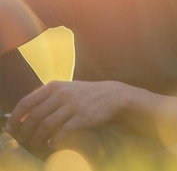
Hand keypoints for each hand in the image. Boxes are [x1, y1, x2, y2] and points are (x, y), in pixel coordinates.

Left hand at [6, 80, 126, 148]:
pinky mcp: (83, 117)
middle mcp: (62, 94)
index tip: (11, 129)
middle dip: (25, 131)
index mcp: (54, 86)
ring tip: (37, 143)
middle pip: (34, 116)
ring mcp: (73, 105)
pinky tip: (53, 143)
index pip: (26, 103)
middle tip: (25, 139)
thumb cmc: (85, 94)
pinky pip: (62, 132)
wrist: (112, 95)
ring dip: (38, 138)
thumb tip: (23, 110)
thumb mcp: (66, 88)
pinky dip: (54, 140)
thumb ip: (46, 96)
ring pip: (46, 125)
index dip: (15, 118)